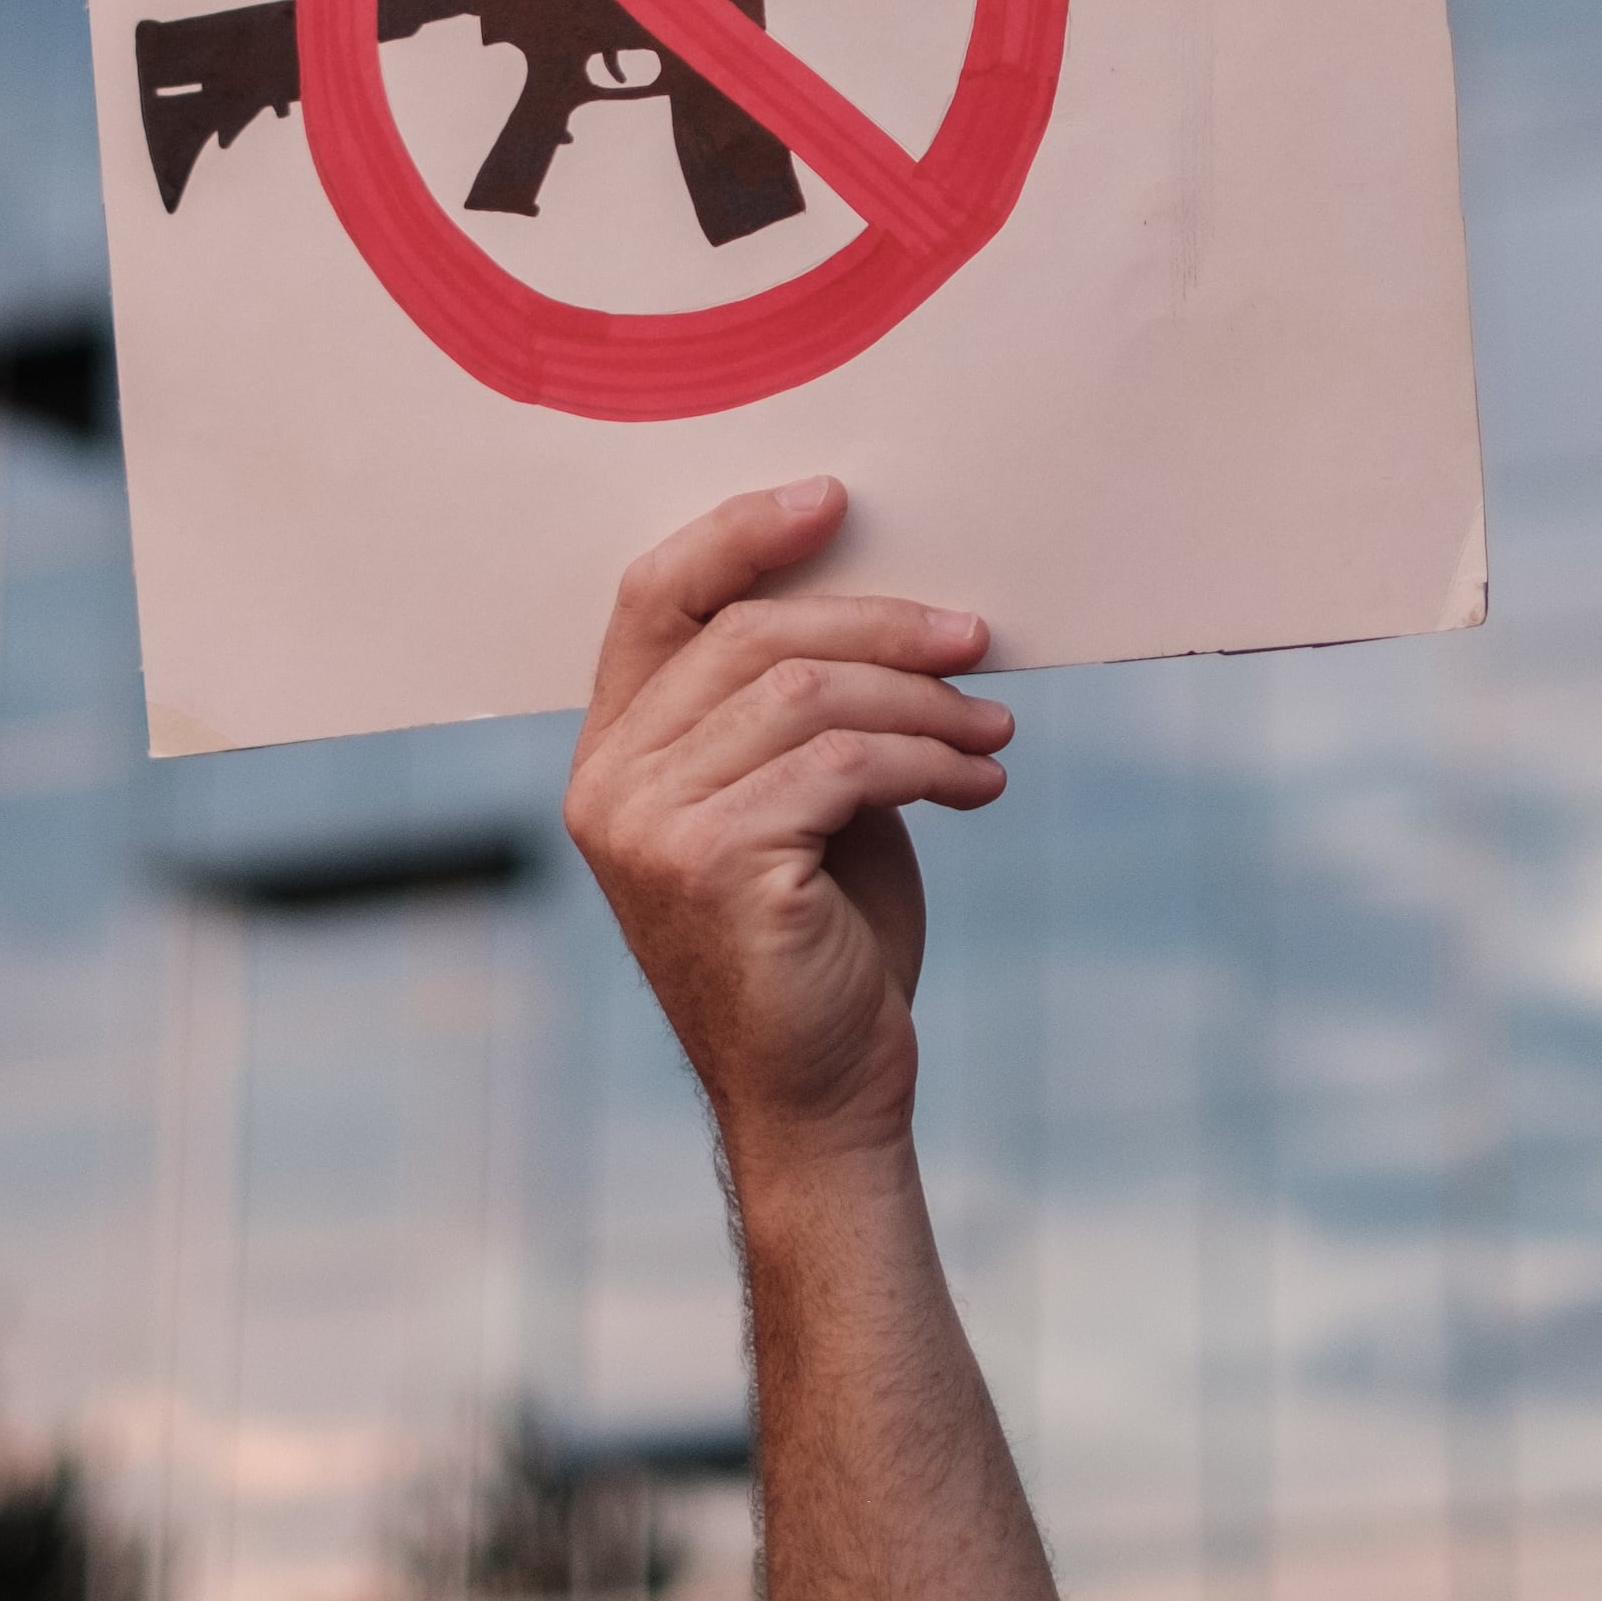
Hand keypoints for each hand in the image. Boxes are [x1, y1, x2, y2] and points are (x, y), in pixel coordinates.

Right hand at [562, 476, 1013, 1178]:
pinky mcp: (715, 862)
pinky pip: (843, 763)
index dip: (741, 535)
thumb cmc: (822, 944)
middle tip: (977, 640)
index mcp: (614, 754)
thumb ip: (802, 710)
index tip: (837, 502)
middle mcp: (610, 782)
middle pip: (750, 634)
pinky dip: (931, 759)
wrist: (823, 1098)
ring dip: (923, 702)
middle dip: (881, 624)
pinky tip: (980, 783)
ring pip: (807, 693)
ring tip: (991, 729)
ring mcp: (651, 825)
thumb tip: (897, 607)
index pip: (655, 598)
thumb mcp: (800, 801)